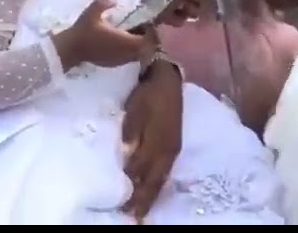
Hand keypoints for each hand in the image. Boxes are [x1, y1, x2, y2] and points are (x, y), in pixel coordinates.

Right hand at [54, 0, 153, 68]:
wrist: (71, 49)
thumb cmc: (84, 30)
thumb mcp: (93, 11)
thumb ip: (105, 3)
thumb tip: (115, 0)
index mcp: (124, 41)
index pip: (148, 41)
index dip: (151, 33)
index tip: (146, 24)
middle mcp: (125, 53)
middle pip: (146, 50)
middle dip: (147, 40)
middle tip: (141, 29)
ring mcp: (120, 60)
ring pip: (138, 56)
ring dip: (138, 47)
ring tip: (132, 36)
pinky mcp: (114, 64)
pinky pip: (128, 59)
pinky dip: (130, 52)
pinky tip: (121, 43)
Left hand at [121, 60, 183, 221]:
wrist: (167, 79)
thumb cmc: (148, 95)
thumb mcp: (135, 111)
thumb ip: (132, 133)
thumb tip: (127, 155)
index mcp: (158, 144)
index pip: (144, 173)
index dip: (134, 191)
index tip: (123, 207)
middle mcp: (168, 151)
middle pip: (155, 182)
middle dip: (144, 201)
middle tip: (133, 217)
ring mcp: (173, 149)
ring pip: (162, 178)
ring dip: (151, 195)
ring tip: (142, 210)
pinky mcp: (174, 145)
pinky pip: (165, 171)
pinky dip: (157, 184)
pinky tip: (152, 189)